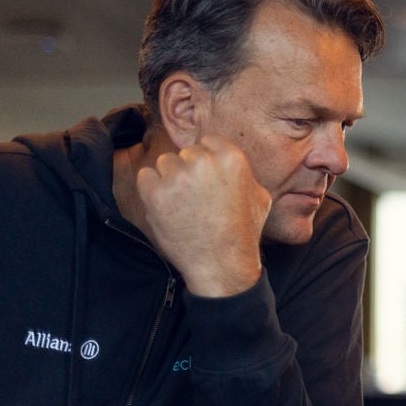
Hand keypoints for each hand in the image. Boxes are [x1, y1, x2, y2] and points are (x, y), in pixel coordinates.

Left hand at [136, 134, 270, 296]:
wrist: (221, 264)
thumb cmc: (242, 232)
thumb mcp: (260, 197)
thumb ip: (244, 174)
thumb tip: (233, 165)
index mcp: (232, 157)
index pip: (208, 142)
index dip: (206, 160)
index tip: (207, 178)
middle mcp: (203, 161)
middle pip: (185, 153)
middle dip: (188, 170)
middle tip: (195, 197)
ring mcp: (177, 176)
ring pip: (164, 163)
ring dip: (169, 179)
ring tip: (181, 205)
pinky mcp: (154, 192)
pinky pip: (145, 177)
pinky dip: (151, 190)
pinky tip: (166, 208)